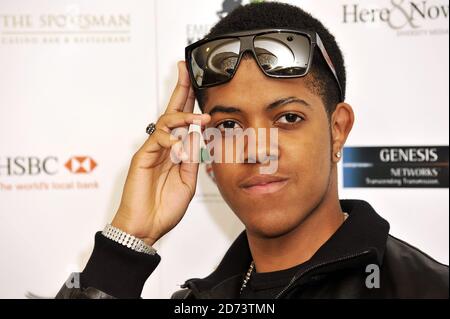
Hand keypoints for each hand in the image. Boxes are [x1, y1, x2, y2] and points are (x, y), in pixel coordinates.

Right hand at [111, 61, 210, 245]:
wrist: (147, 226)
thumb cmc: (165, 207)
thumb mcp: (188, 181)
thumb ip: (192, 158)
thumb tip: (197, 135)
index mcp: (176, 151)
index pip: (183, 121)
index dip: (190, 101)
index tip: (196, 82)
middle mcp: (164, 146)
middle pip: (172, 111)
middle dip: (180, 89)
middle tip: (185, 68)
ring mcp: (152, 150)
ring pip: (165, 122)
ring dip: (183, 116)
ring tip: (199, 119)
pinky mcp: (142, 157)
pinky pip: (156, 139)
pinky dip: (170, 139)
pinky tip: (179, 146)